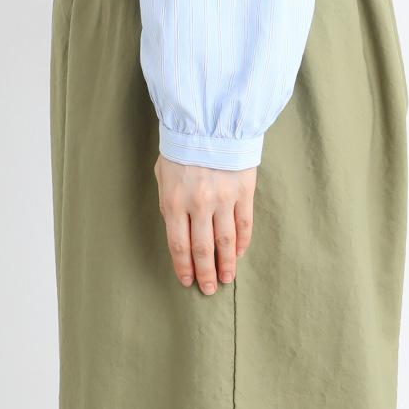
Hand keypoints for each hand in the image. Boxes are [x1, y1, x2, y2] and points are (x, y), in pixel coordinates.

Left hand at [154, 156, 255, 292]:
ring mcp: (223, 199)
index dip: (184, 267)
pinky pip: (244, 224)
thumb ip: (170, 203)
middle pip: (202, 249)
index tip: (188, 281)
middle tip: (209, 289)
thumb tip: (179, 230)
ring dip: (226, 264)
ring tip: (227, 279)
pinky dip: (242, 242)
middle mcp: (198, 204)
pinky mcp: (243, 191)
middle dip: (205, 273)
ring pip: (225, 241)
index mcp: (174, 201)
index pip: (178, 245)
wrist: (209, 120)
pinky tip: (239, 254)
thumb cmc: (181, 147)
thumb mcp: (164, 174)